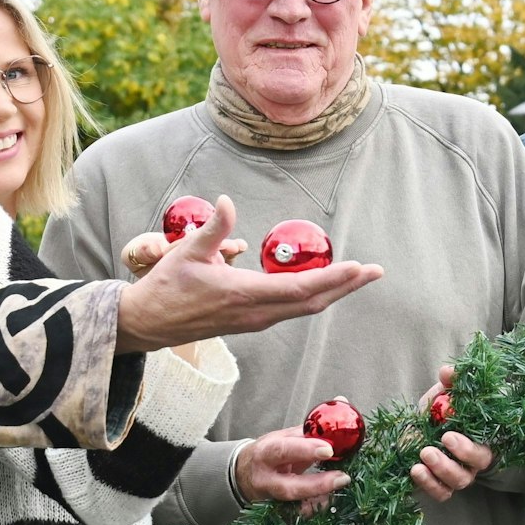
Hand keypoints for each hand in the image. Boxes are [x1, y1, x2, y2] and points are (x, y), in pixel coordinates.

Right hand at [116, 196, 383, 351]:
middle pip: (313, 302)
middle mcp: (256, 312)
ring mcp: (255, 320)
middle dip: (346, 286)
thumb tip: (228, 201)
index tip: (359, 268)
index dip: (333, 279)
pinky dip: (313, 296)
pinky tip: (324, 284)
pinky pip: (291, 310)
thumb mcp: (187, 252)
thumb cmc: (166, 286)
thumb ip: (214, 228)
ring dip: (333, 292)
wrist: (149, 324)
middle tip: (375, 271)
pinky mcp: (251, 321)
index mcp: (243, 294)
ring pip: (305, 308)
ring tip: (358, 276)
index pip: (300, 289)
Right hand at [235, 428, 348, 515]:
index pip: (284, 450)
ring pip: (296, 506)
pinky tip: (328, 499)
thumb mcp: (285, 436)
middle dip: (318, 484)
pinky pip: (299, 515)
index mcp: (266, 453)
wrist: (243, 475)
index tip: (329, 449)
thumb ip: (312, 426)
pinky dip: (316, 508)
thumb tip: (341, 401)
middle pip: (290, 488)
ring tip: (339, 485)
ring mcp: (272, 500)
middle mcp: (266, 479)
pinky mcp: (278, 512)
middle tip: (343, 477)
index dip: (306, 450)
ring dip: (320, 498)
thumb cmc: (271, 452)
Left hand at [412, 367, 494, 501]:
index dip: (471, 444)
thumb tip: (447, 371)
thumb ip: (449, 383)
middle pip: (476, 465)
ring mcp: (456, 476)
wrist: (415, 431)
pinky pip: (440, 493)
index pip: (487, 443)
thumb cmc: (437, 413)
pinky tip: (415, 470)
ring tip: (423, 453)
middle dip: (460, 455)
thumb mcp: (442, 395)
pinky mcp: (439, 486)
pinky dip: (428, 484)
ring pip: (458, 482)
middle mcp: (472, 461)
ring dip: (441, 470)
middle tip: (442, 440)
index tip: (449, 433)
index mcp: (480, 437)